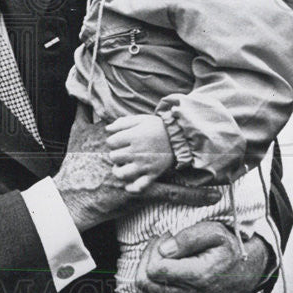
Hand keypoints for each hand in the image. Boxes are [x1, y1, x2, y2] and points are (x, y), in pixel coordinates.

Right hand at [55, 106, 218, 232]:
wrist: (71, 195)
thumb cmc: (74, 167)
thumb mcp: (76, 136)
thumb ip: (81, 115)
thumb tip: (80, 97)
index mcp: (122, 136)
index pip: (148, 127)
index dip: (165, 126)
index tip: (182, 120)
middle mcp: (134, 151)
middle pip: (166, 144)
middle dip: (187, 142)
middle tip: (210, 136)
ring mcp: (140, 171)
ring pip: (175, 166)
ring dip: (197, 166)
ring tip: (221, 164)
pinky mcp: (143, 190)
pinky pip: (173, 192)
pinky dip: (194, 194)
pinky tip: (212, 194)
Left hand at [105, 114, 173, 192]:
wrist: (180, 137)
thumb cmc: (158, 127)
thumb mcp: (141, 119)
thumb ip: (123, 122)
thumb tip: (108, 129)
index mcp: (134, 137)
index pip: (111, 142)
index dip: (112, 141)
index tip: (119, 140)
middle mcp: (138, 152)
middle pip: (114, 157)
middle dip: (115, 154)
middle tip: (122, 152)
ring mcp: (145, 165)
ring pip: (122, 174)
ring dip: (118, 171)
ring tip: (121, 166)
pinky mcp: (153, 174)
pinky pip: (139, 186)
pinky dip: (131, 188)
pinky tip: (128, 184)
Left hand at [134, 221, 269, 292]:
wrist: (245, 273)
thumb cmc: (228, 247)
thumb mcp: (214, 232)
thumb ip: (187, 238)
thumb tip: (163, 250)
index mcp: (198, 277)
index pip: (154, 269)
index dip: (154, 249)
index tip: (166, 237)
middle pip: (145, 280)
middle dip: (148, 257)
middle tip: (162, 243)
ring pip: (145, 291)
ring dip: (148, 269)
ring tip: (164, 254)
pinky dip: (152, 282)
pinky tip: (166, 268)